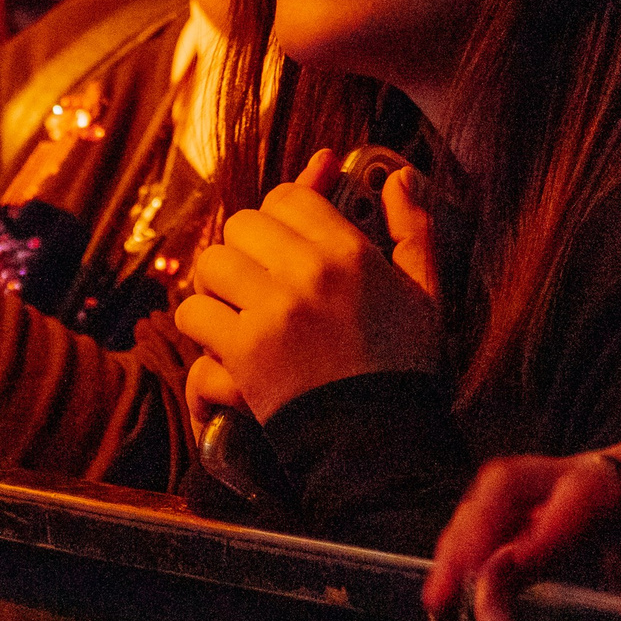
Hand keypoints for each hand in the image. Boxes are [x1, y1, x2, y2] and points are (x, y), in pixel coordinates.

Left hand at [174, 150, 439, 425]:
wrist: (377, 444)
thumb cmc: (402, 366)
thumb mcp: (426, 293)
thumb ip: (414, 229)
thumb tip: (400, 177)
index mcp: (351, 253)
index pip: (287, 196)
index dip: (279, 213)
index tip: (284, 237)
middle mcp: (310, 273)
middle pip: (242, 224)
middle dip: (246, 249)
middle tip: (260, 277)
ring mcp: (273, 312)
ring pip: (211, 264)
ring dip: (219, 286)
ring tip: (238, 307)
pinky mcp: (244, 352)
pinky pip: (194, 313)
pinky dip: (202, 329)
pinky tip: (224, 343)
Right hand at [425, 444, 620, 620]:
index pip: (579, 486)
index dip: (548, 524)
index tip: (518, 565)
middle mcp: (591, 477)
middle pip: (514, 483)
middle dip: (476, 528)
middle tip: (455, 584)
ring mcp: (568, 506)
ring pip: (495, 506)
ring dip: (460, 548)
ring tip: (440, 599)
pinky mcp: (557, 537)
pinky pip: (502, 538)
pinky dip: (472, 564)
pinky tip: (455, 597)